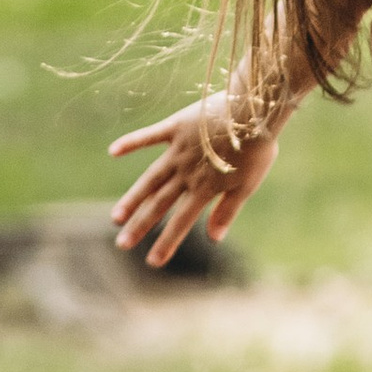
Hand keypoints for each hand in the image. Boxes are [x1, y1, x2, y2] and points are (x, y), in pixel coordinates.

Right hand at [107, 94, 282, 268]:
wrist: (255, 109)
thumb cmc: (257, 148)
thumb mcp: (248, 184)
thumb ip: (227, 210)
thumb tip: (214, 239)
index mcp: (205, 187)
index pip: (181, 222)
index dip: (167, 242)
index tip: (152, 262)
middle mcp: (186, 172)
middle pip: (159, 203)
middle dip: (140, 226)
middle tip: (121, 245)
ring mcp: (178, 150)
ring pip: (150, 178)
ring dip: (133, 198)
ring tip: (117, 216)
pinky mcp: (176, 127)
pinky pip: (149, 136)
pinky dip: (132, 143)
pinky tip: (113, 151)